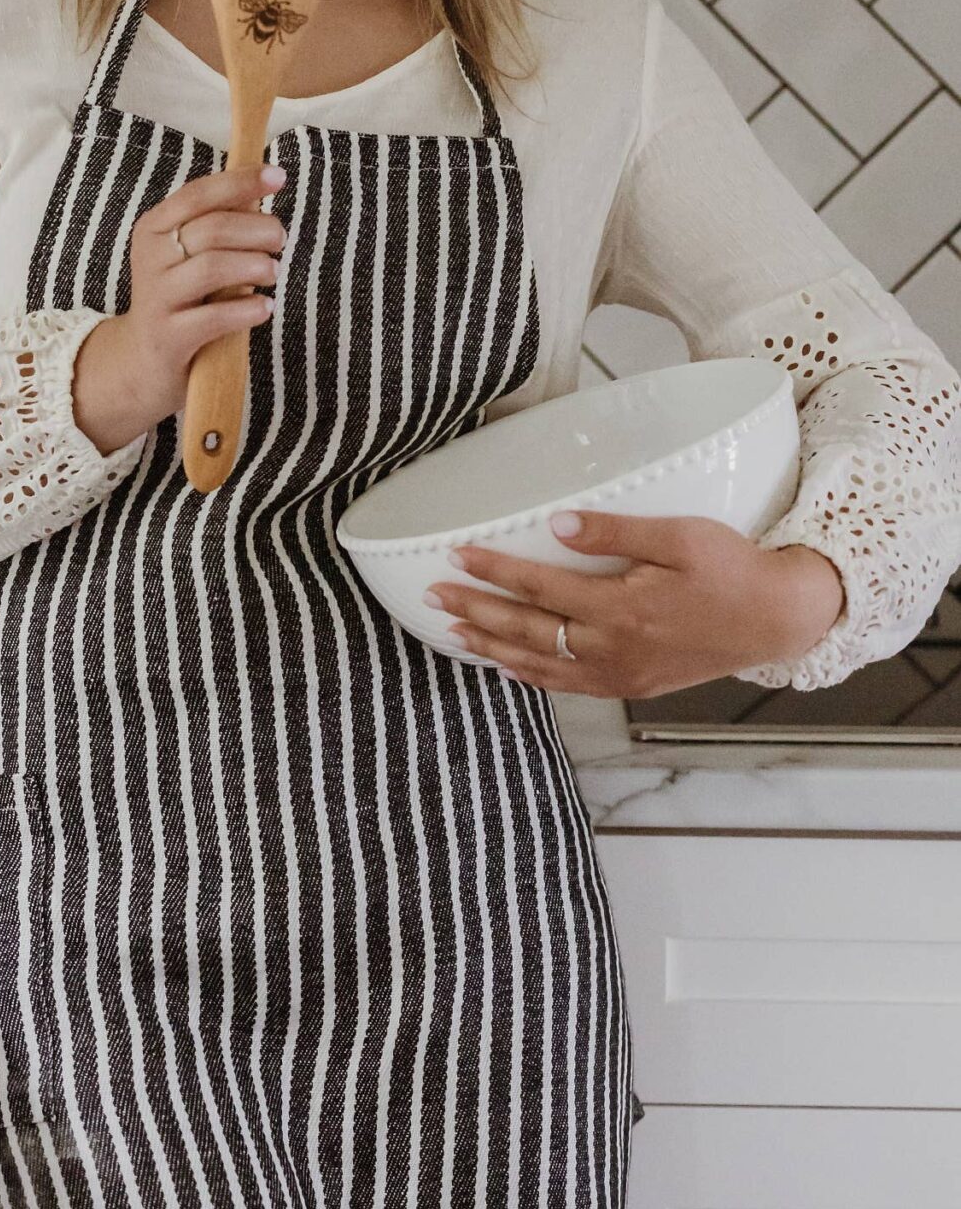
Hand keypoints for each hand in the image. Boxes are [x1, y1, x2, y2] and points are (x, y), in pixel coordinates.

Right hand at [71, 163, 286, 454]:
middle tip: (279, 240)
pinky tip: (264, 308)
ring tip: (272, 272)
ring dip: (255, 267)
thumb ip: (217, 224)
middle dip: (258, 230)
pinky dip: (248, 309)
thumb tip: (262, 189)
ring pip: (214, 267)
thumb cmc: (179, 298)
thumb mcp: (187, 255)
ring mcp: (157, 297)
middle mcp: (150, 258)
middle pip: (214, 228)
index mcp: (153, 228)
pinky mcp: (169, 336)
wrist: (141, 361)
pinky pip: (215, 316)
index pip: (199, 193)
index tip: (278, 177)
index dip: (241, 182)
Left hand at [423, 509, 846, 697]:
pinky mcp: (634, 684)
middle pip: (527, 631)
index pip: (539, 588)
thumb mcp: (679, 536)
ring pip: (540, 665)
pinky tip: (510, 666)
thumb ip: (614, 532)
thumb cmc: (732, 569)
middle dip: (475, 614)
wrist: (777, 620)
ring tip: (453, 634)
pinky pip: (568, 685)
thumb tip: (554, 524)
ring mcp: (622, 673)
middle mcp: (613, 649)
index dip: (493, 572)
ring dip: (493, 648)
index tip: (454, 556)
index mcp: (620, 610)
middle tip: (431, 598)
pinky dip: (532, 674)